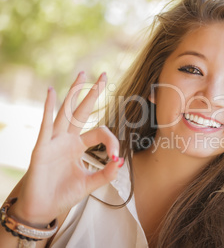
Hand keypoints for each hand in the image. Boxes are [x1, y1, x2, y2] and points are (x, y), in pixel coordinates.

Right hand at [13, 72, 122, 225]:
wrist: (42, 209)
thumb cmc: (63, 194)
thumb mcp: (89, 184)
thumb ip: (105, 174)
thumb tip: (121, 163)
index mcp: (78, 146)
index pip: (99, 132)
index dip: (111, 141)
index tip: (116, 156)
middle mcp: (66, 139)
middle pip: (82, 111)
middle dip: (93, 93)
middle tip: (104, 74)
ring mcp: (53, 142)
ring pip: (65, 112)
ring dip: (74, 93)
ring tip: (82, 74)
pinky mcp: (41, 149)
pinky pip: (45, 126)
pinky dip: (47, 109)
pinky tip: (50, 92)